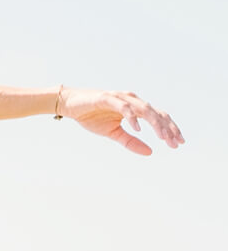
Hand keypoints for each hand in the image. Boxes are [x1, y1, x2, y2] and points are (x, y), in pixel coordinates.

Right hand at [58, 87, 183, 154]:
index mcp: (135, 108)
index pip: (158, 117)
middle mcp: (132, 100)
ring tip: (162, 136)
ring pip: (144, 109)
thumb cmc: (93, 117)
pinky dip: (132, 117)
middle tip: (174, 143)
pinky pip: (123, 107)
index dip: (169, 129)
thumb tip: (150, 152)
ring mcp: (121, 98)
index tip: (178, 144)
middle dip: (166, 128)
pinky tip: (138, 129)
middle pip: (156, 113)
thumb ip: (131, 142)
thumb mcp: (113, 134)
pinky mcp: (107, 98)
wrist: (72, 106)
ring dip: (154, 123)